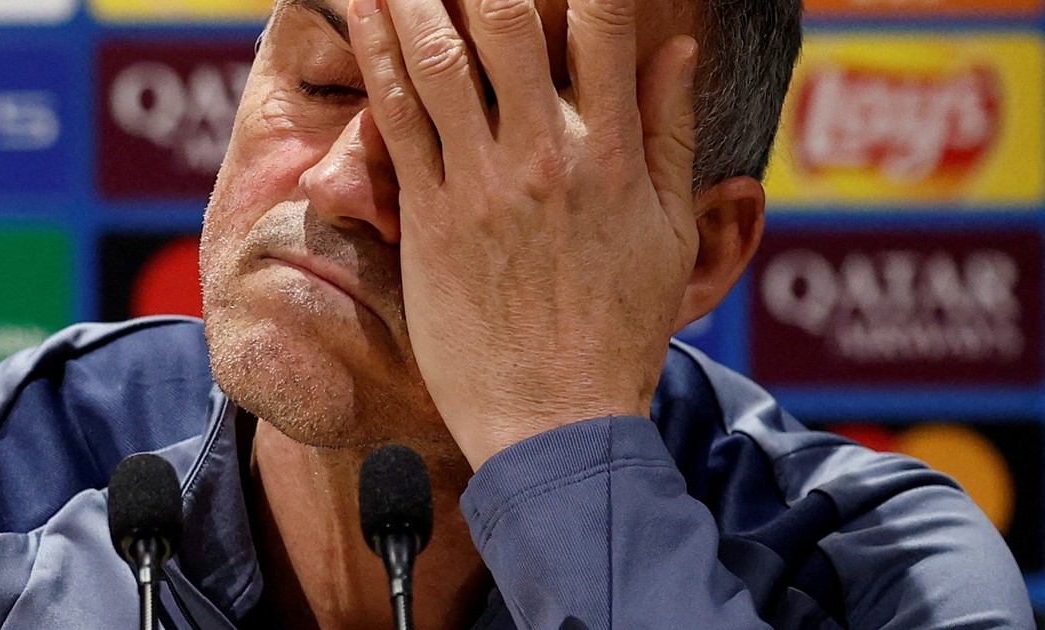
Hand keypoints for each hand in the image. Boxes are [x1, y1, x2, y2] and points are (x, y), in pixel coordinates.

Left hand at [348, 0, 698, 469]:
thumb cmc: (618, 330)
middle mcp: (546, 156)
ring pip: (439, 60)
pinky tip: (369, 11)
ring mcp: (481, 184)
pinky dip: (381, 57)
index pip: (603, 26)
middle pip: (506, 23)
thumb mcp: (669, 234)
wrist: (555, 420)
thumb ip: (670, 135)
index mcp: (613, 156)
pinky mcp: (430, 217)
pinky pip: (399, 119)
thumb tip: (675, 50)